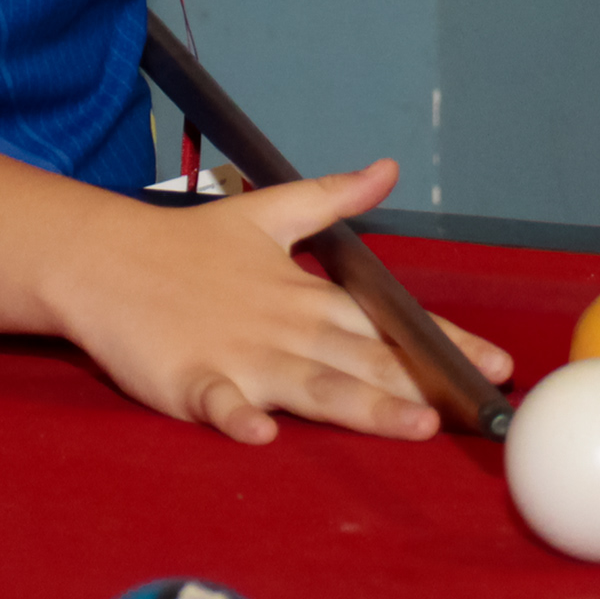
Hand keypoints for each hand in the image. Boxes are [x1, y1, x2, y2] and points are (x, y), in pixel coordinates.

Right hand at [47, 159, 515, 445]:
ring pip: (311, 384)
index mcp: (305, 296)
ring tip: (411, 426)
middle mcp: (284, 328)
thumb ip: (331, 199)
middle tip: (477, 410)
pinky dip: (237, 413)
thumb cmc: (185, 245)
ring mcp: (239, 356)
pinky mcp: (189, 378)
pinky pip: (218, 400)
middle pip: (364, 360)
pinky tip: (261, 430)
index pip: (390, 322)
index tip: (497, 365)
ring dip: (363, 405)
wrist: (102, 257)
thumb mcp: (266, 212)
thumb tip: (385, 168)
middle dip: (423, 384)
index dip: (445, 344)